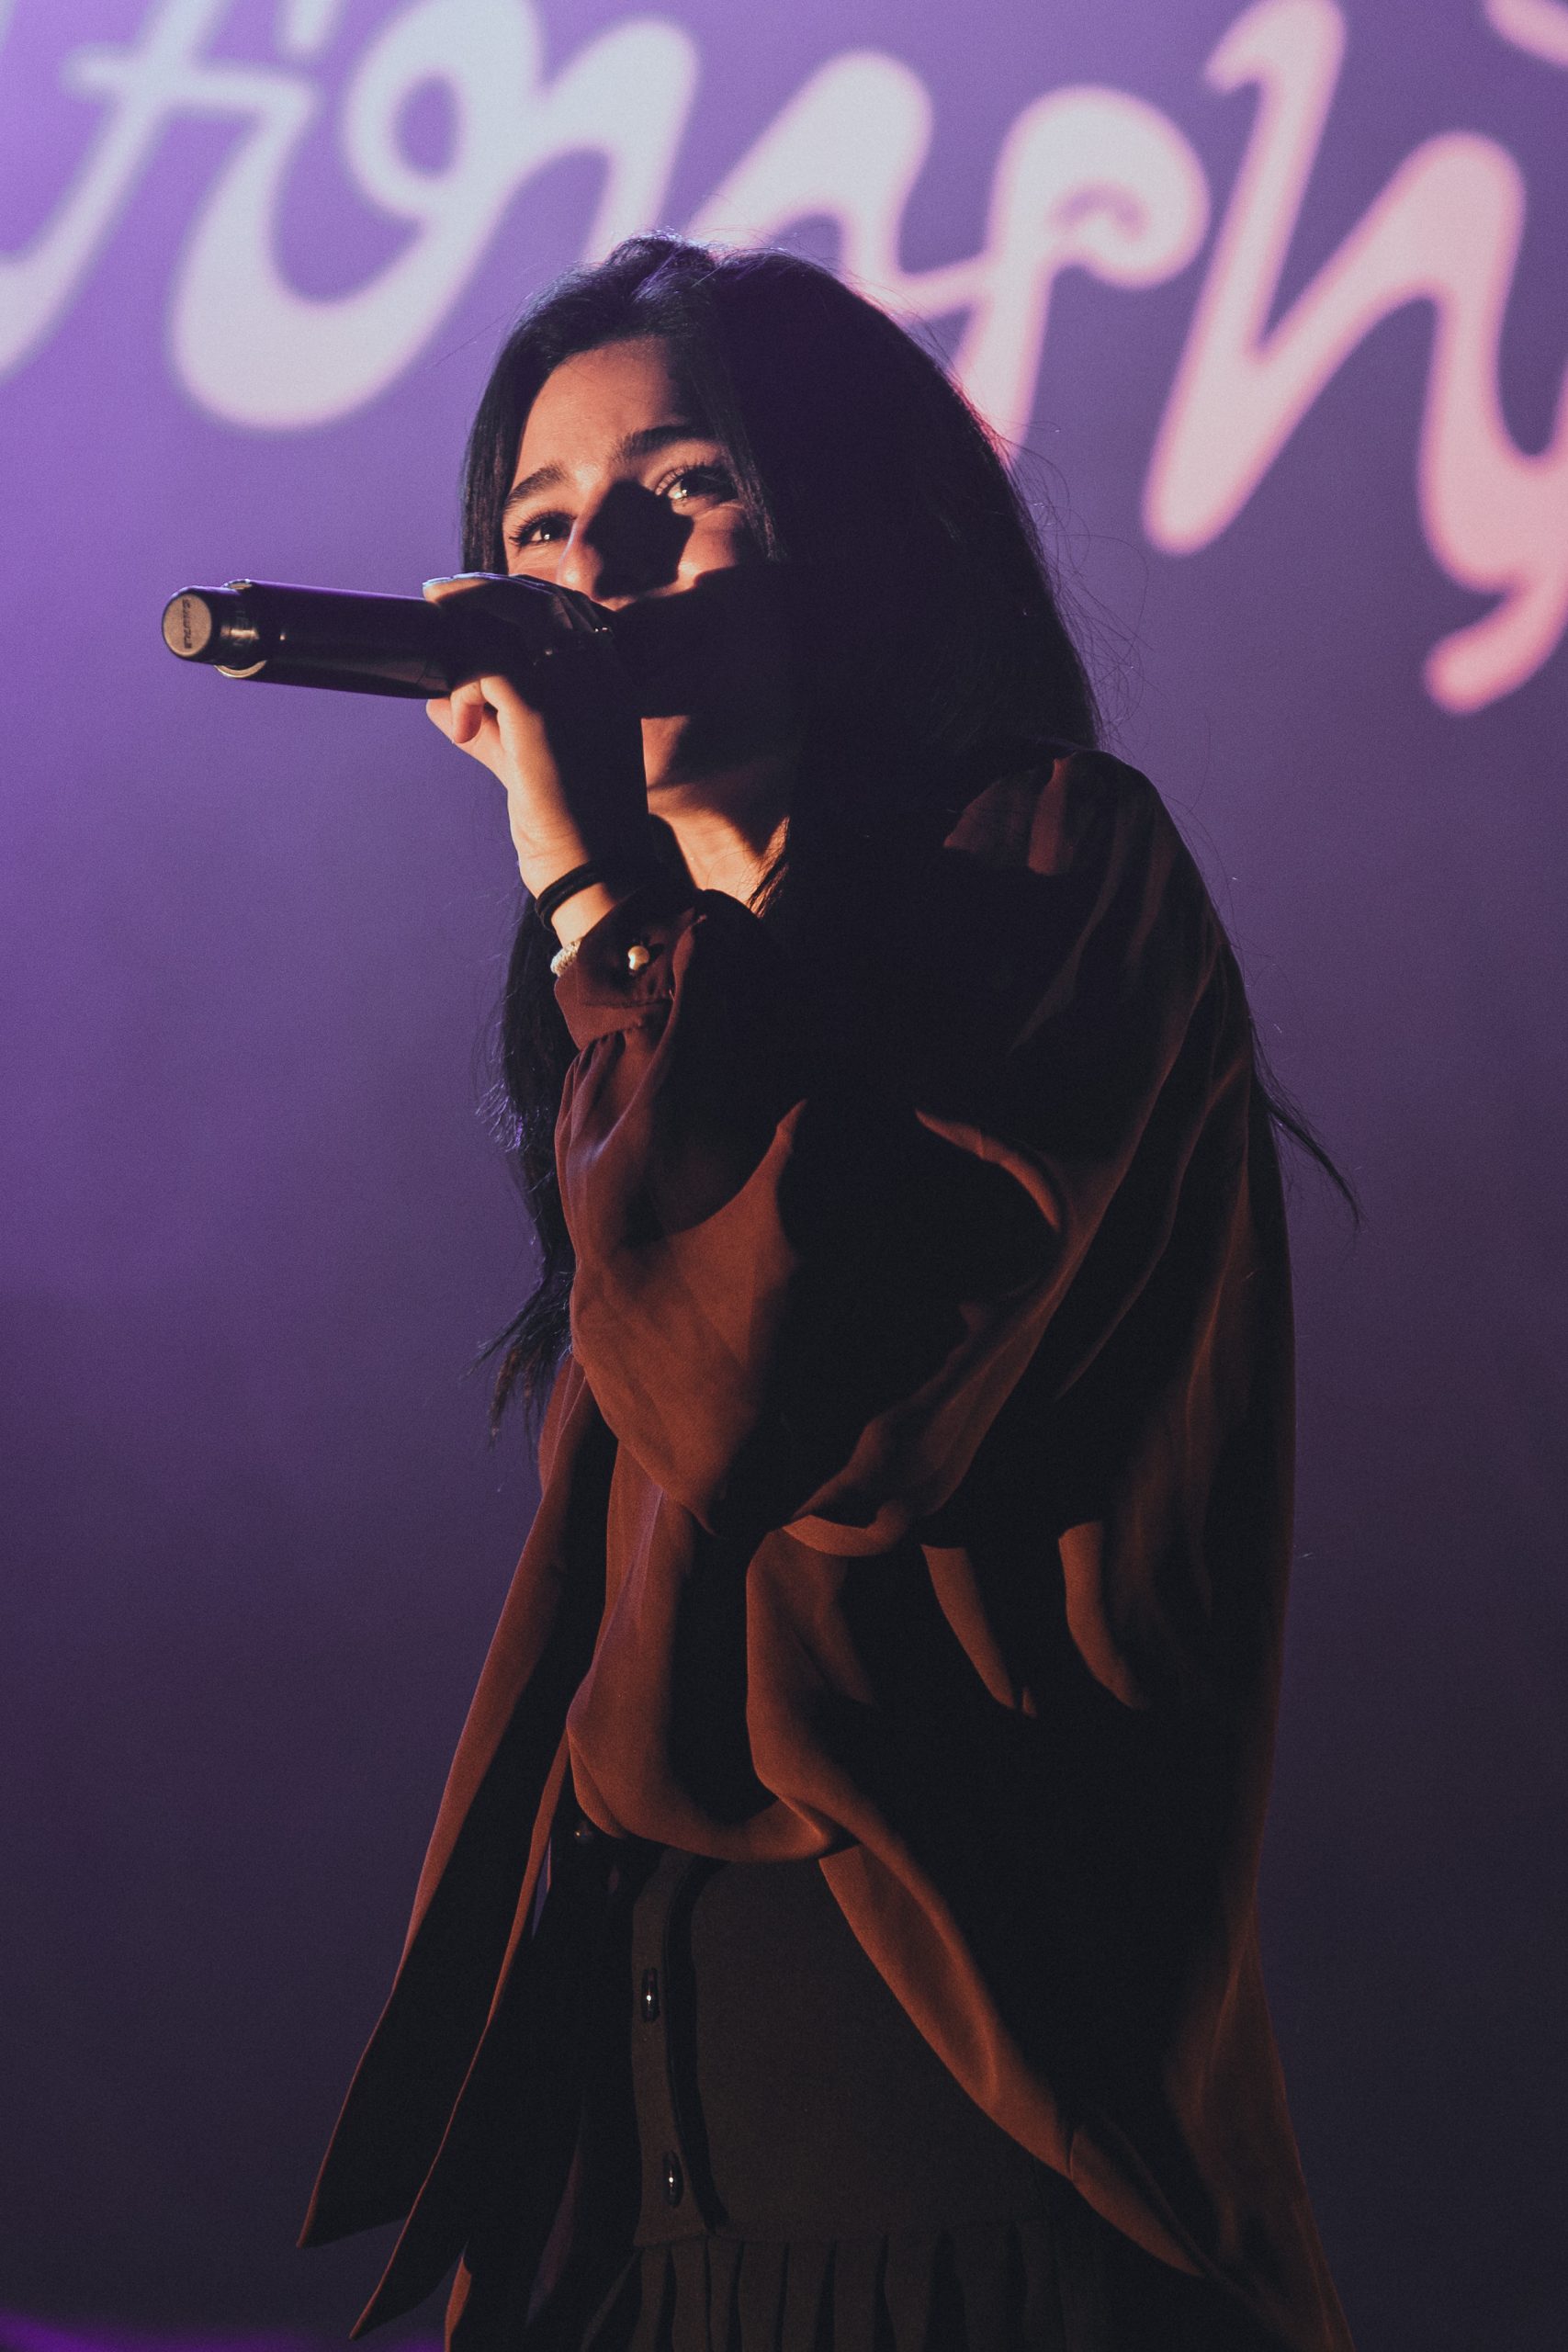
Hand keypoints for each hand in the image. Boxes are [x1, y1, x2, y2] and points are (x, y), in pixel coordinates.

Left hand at [423, 574, 653, 914]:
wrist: (598, 876)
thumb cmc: (571, 832)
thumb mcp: (529, 768)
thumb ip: (489, 732)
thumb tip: (436, 704)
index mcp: (611, 683)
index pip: (567, 608)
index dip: (516, 595)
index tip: (472, 597)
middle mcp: (600, 676)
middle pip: (536, 600)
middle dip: (480, 591)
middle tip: (437, 596)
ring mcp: (574, 690)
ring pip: (508, 620)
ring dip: (462, 627)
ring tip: (430, 640)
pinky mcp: (542, 714)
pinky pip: (485, 665)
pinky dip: (461, 683)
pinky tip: (459, 723)